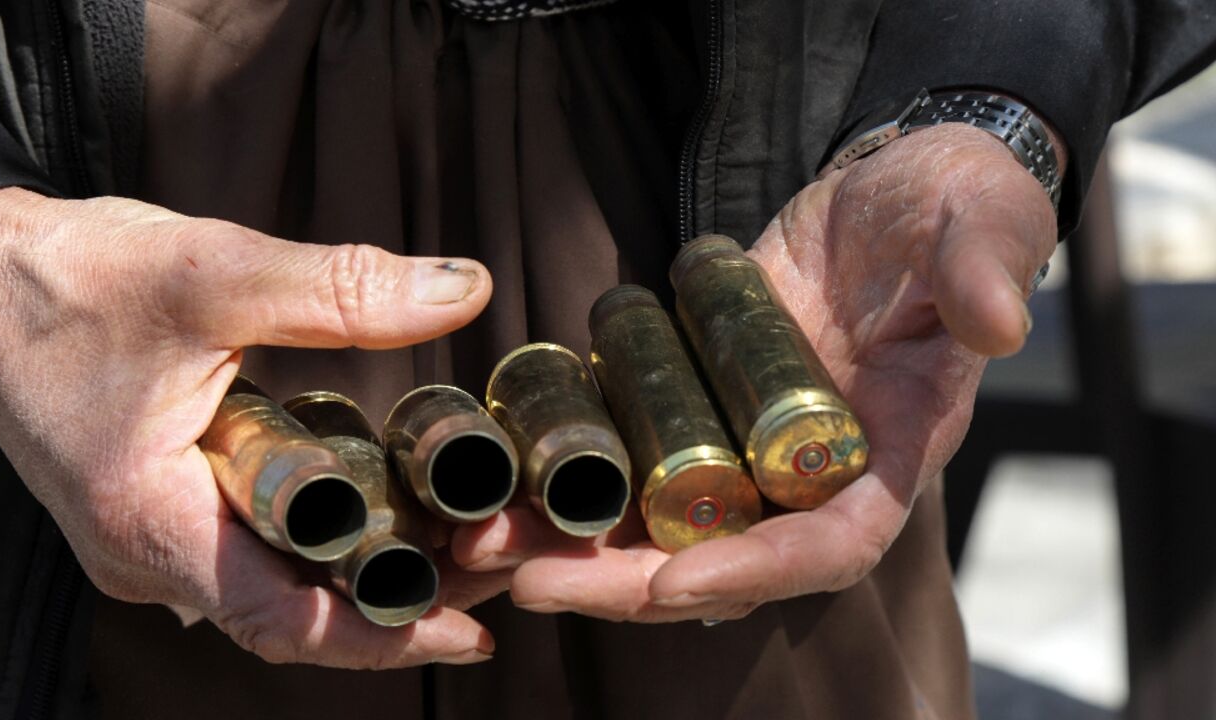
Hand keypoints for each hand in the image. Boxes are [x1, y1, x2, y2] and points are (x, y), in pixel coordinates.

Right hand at [0, 187, 502, 666]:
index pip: (286, 623)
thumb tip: (462, 291)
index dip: (387, 636)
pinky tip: (382, 511)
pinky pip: (250, 551)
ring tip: (458, 544)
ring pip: (273, 586)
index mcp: (149, 523)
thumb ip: (339, 287)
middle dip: (398, 602)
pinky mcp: (156, 508)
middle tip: (492, 567)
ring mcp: (148, 536)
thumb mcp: (209, 270)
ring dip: (364, 573)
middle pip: (293, 614)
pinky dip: (322, 543)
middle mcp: (144, 554)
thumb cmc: (66, 277)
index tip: (470, 635)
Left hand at [456, 123, 1059, 620]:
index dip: (755, 572)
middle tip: (535, 582)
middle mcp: (812, 468)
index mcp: (890, 450)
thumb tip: (997, 325)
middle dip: (628, 582)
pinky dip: (572, 467)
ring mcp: (748, 439)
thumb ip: (987, 273)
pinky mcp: (699, 399)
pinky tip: (501, 469)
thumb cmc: (951, 210)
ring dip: (579, 540)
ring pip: (663, 518)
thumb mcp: (982, 224)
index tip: (671, 582)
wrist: (890, 190)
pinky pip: (634, 450)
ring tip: (490, 543)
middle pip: (721, 557)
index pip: (829, 544)